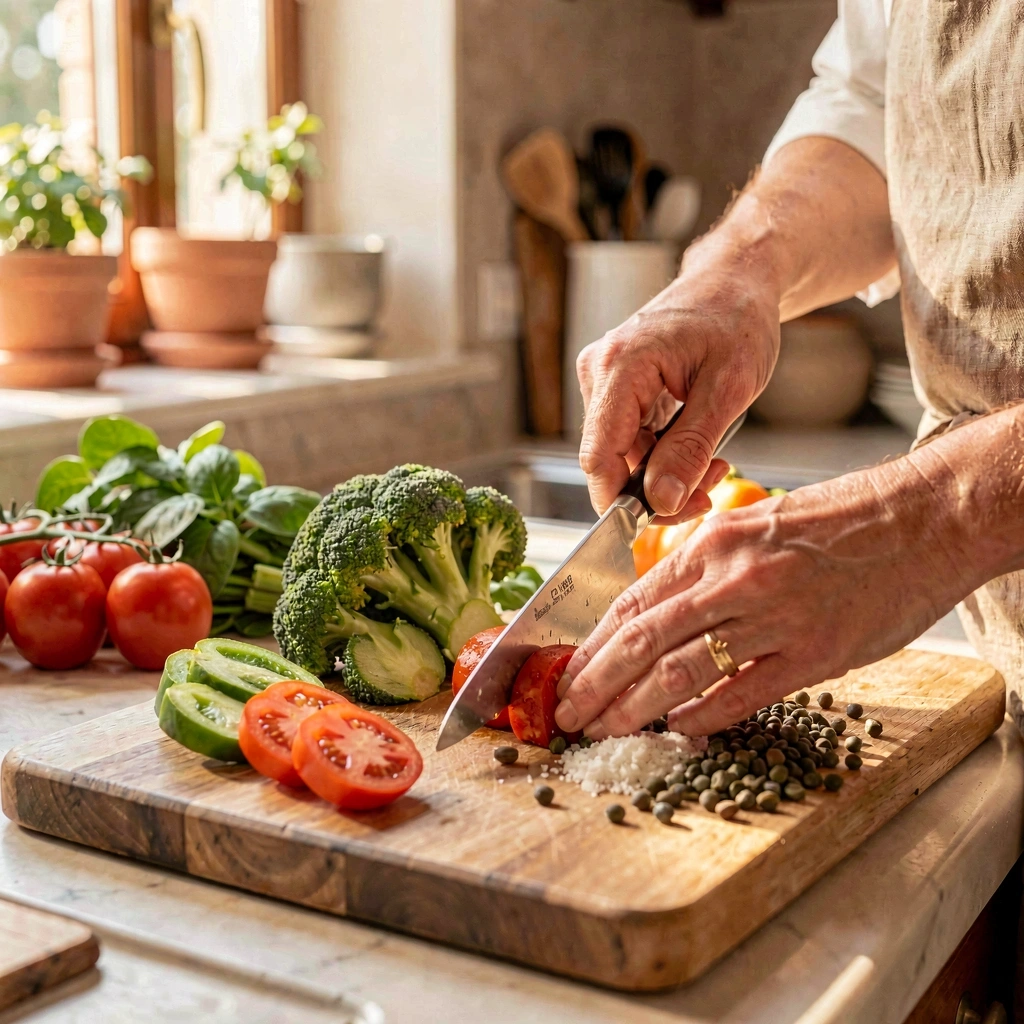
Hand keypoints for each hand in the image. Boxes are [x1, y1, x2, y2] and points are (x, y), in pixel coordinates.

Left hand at [554, 462, 972, 737]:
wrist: (926, 518)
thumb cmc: (846, 520)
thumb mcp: (760, 525)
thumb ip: (710, 567)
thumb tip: (663, 611)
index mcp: (715, 544)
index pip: (631, 601)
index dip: (591, 644)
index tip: (568, 672)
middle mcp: (733, 580)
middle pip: (639, 642)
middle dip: (594, 684)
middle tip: (567, 714)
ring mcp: (772, 619)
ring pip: (678, 673)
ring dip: (632, 709)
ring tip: (604, 730)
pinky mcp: (813, 655)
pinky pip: (740, 695)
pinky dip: (701, 717)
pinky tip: (679, 731)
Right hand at [575, 252, 779, 521]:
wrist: (736, 280)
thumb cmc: (737, 319)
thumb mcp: (727, 390)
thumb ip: (690, 449)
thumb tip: (662, 501)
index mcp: (620, 366)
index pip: (598, 455)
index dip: (618, 501)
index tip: (655, 524)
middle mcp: (600, 371)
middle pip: (609, 459)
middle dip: (655, 488)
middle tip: (708, 490)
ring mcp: (604, 378)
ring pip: (621, 453)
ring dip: (663, 472)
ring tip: (713, 462)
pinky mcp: (616, 386)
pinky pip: (629, 438)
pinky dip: (662, 453)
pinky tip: (696, 446)